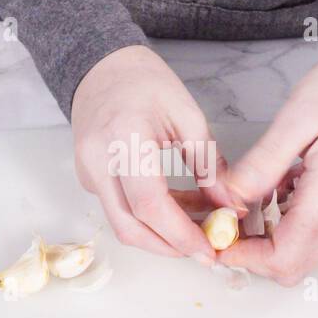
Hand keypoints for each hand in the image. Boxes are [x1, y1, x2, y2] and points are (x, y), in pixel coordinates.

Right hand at [71, 45, 237, 261]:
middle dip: (169, 247)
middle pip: (129, 227)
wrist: (101, 67)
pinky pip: (119, 210)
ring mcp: (87, 173)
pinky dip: (148, 218)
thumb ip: (209, 165)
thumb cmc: (145, 82)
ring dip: (160, 234)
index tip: (209, 249)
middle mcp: (97, 161)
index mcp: (124, 138)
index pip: (150, 204)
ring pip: (122, 224)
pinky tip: (176, 208)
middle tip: (204, 250)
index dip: (180, 235)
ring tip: (196, 225)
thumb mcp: (187, 116)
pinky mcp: (88, 179)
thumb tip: (230, 207)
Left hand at [217, 56, 317, 285]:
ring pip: (297, 254)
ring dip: (262, 240)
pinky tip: (265, 191)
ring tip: (238, 204)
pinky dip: (278, 225)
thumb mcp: (298, 116)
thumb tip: (231, 196)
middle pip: (290, 266)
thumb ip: (265, 161)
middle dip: (250, 254)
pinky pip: (305, 234)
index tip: (216, 234)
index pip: (283, 257)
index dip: (244, 256)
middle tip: (223, 221)